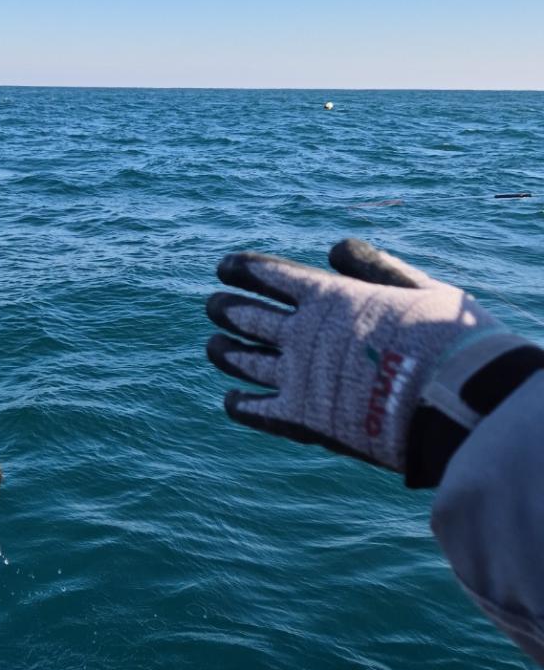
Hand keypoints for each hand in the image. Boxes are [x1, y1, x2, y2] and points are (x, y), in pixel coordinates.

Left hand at [205, 239, 542, 485]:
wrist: (454, 401)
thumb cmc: (446, 338)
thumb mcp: (416, 287)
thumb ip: (374, 266)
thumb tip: (334, 250)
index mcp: (327, 296)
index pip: (267, 274)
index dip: (242, 269)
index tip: (224, 268)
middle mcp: (301, 334)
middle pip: (245, 316)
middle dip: (226, 309)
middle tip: (214, 306)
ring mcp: (296, 377)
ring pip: (242, 361)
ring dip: (225, 352)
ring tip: (215, 346)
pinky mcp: (300, 420)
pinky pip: (256, 410)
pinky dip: (240, 403)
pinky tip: (232, 399)